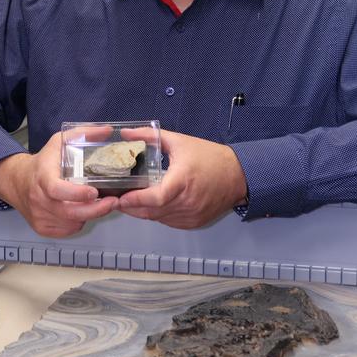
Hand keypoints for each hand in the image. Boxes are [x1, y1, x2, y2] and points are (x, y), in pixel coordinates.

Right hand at [0, 131, 117, 237]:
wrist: (17, 181)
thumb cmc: (43, 162)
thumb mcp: (60, 141)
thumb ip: (84, 133)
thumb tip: (108, 130)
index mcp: (43, 177)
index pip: (57, 190)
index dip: (76, 194)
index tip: (94, 191)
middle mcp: (38, 199)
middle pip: (68, 212)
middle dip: (95, 210)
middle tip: (112, 202)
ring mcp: (39, 216)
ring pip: (70, 222)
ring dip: (88, 215)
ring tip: (100, 204)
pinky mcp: (41, 227)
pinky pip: (66, 230)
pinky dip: (78, 222)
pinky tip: (82, 211)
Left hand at [117, 129, 247, 228]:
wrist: (238, 175)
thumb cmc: (210, 157)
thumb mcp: (179, 141)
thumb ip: (150, 137)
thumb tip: (126, 133)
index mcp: (183, 180)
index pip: (155, 198)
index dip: (135, 200)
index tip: (120, 197)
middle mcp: (187, 201)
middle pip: (152, 211)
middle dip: (132, 207)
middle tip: (118, 198)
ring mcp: (191, 215)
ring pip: (158, 219)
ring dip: (144, 212)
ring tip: (132, 200)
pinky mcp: (194, 222)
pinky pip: (169, 222)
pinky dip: (158, 215)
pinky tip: (154, 204)